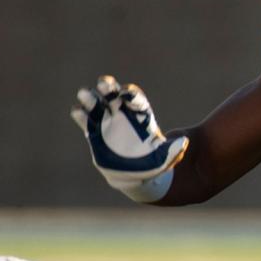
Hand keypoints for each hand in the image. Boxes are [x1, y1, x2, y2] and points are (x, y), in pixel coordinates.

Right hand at [70, 75, 188, 201]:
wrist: (138, 176)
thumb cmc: (154, 164)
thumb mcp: (167, 158)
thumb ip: (174, 150)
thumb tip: (184, 142)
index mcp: (140, 117)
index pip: (136, 100)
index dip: (132, 95)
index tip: (127, 94)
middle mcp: (123, 116)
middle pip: (115, 96)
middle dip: (109, 88)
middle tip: (104, 83)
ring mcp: (108, 123)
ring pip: (98, 106)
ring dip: (91, 98)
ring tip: (84, 93)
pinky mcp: (96, 134)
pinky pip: (87, 122)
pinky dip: (81, 115)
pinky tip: (76, 110)